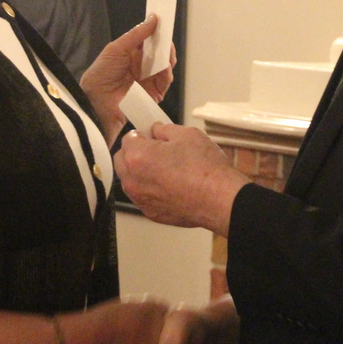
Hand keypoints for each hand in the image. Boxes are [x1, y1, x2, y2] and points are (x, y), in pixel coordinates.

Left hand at [81, 16, 175, 141]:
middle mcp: (143, 66)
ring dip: (168, 58)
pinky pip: (165, 81)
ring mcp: (149, 80)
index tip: (165, 23)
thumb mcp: (117, 49)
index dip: (158, 33)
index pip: (150, 42)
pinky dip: (167, 73)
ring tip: (167, 52)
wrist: (96, 101)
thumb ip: (137, 34)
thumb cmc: (102, 72)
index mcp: (133, 54)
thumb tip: (154, 17)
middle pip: (161, 53)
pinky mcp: (154, 93)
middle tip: (168, 39)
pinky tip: (165, 67)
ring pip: (166, 66)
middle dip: (166, 45)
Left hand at [115, 124, 248, 235]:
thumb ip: (164, 130)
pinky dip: (150, 189)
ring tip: (163, 168)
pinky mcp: (151, 213)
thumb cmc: (205, 168)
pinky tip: (169, 185)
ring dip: (139, 172)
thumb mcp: (186, 134)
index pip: (127, 139)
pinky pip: (143, 196)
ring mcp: (141, 199)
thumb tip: (156, 130)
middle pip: (122, 160)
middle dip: (134, 152)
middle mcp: (133, 180)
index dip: (140, 134)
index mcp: (138, 156)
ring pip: (131, 180)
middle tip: (154, 149)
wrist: (220, 200)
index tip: (150, 135)